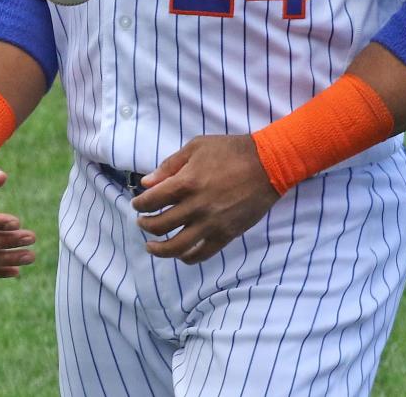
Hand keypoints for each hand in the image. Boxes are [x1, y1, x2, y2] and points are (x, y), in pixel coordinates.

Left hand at [131, 135, 279, 263]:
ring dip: (159, 249)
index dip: (140, 204)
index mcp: (187, 182)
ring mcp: (211, 224)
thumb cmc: (231, 150)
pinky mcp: (226, 234)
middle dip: (145, 224)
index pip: (152, 201)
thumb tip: (147, 182)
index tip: (137, 204)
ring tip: (151, 246)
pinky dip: (187, 257)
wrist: (268, 164)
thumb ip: (170, 165)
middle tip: (142, 222)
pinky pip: (202, 254)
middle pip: (160, 225)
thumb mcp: (197, 147)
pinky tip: (180, 254)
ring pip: (177, 247)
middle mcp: (196, 207)